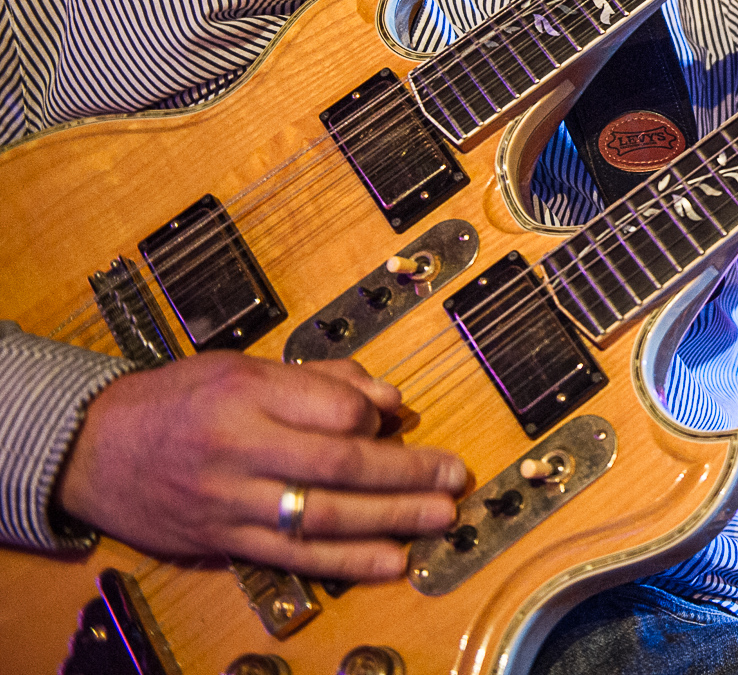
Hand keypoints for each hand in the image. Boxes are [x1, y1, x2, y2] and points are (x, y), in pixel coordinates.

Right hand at [57, 353, 466, 579]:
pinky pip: (295, 555)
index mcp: (246, 394)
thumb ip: (319, 380)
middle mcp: (239, 448)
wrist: (93, 449)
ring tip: (439, 518)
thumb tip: (388, 398)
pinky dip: (347, 561)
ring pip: (322, 516)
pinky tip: (391, 561)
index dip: (373, 415)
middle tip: (453, 476)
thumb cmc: (177, 400)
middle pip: (338, 465)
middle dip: (405, 473)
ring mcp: (231, 501)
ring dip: (390, 520)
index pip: (331, 409)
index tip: (393, 417)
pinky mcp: (224, 540)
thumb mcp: (243, 367)